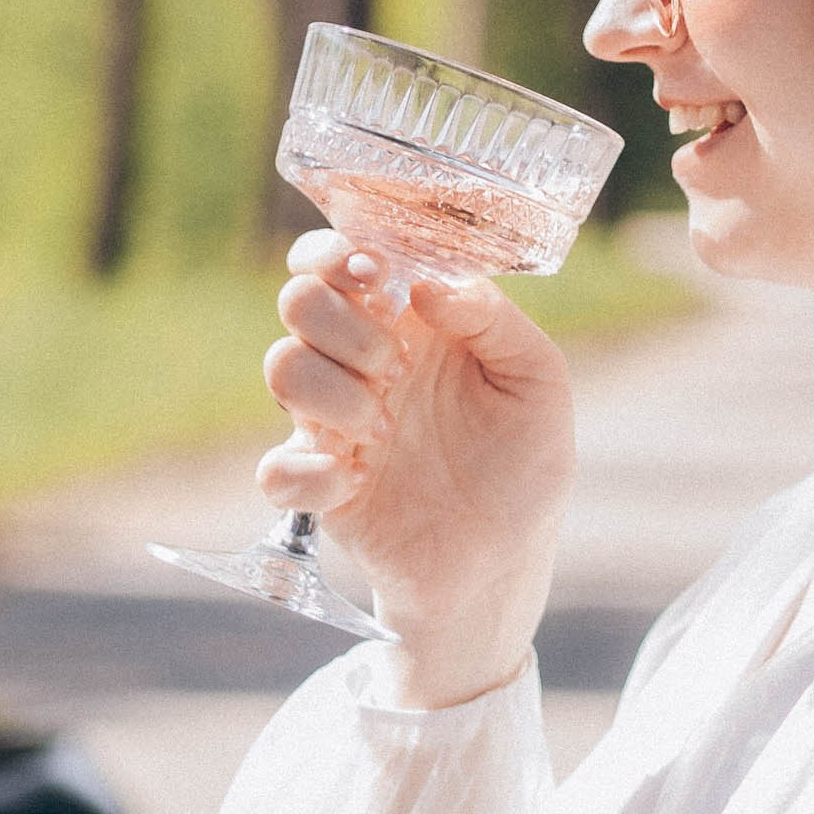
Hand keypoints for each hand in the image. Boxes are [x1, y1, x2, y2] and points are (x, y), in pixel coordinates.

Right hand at [260, 230, 574, 702]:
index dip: (338, 252)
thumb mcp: (537, 378)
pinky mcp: (321, 487)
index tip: (374, 275)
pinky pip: (276, 469)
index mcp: (408, 322)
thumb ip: (492, 318)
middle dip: (344, 326)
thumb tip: (426, 286)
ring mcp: (334, 423)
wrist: (507, 560)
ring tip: (387, 429)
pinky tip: (361, 481)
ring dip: (334, 394)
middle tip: (397, 370)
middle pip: (299, 302)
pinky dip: (311, 472)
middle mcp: (361, 361)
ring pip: (281, 368)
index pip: (341, 259)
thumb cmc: (526, 461)